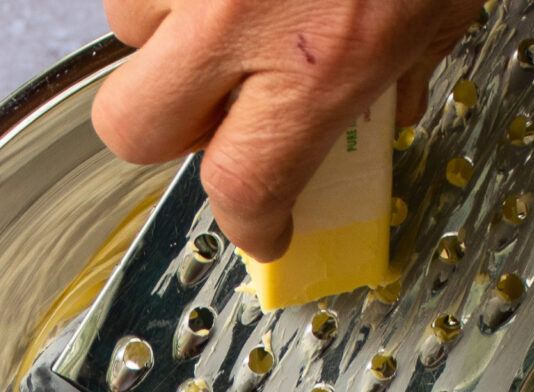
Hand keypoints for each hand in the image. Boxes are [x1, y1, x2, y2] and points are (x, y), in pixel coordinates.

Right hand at [92, 0, 482, 260]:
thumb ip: (409, 67)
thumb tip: (388, 110)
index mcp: (318, 62)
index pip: (243, 187)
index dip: (251, 223)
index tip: (266, 227)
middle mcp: (234, 13)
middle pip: (133, 129)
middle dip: (168, 139)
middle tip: (217, 119)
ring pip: (124, 27)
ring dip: (168, 34)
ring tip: (230, 4)